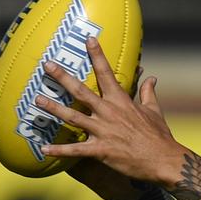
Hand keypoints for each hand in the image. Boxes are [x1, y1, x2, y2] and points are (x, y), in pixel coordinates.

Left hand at [36, 37, 184, 185]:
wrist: (163, 159)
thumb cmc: (159, 136)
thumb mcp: (155, 111)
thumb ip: (148, 93)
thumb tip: (151, 78)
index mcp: (121, 101)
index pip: (106, 73)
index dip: (97, 55)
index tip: (88, 39)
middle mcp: (109, 112)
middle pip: (80, 91)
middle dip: (62, 77)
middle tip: (47, 66)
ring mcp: (103, 131)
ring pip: (72, 117)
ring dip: (53, 108)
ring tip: (37, 100)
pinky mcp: (101, 150)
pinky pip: (76, 150)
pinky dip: (59, 150)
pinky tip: (44, 149)